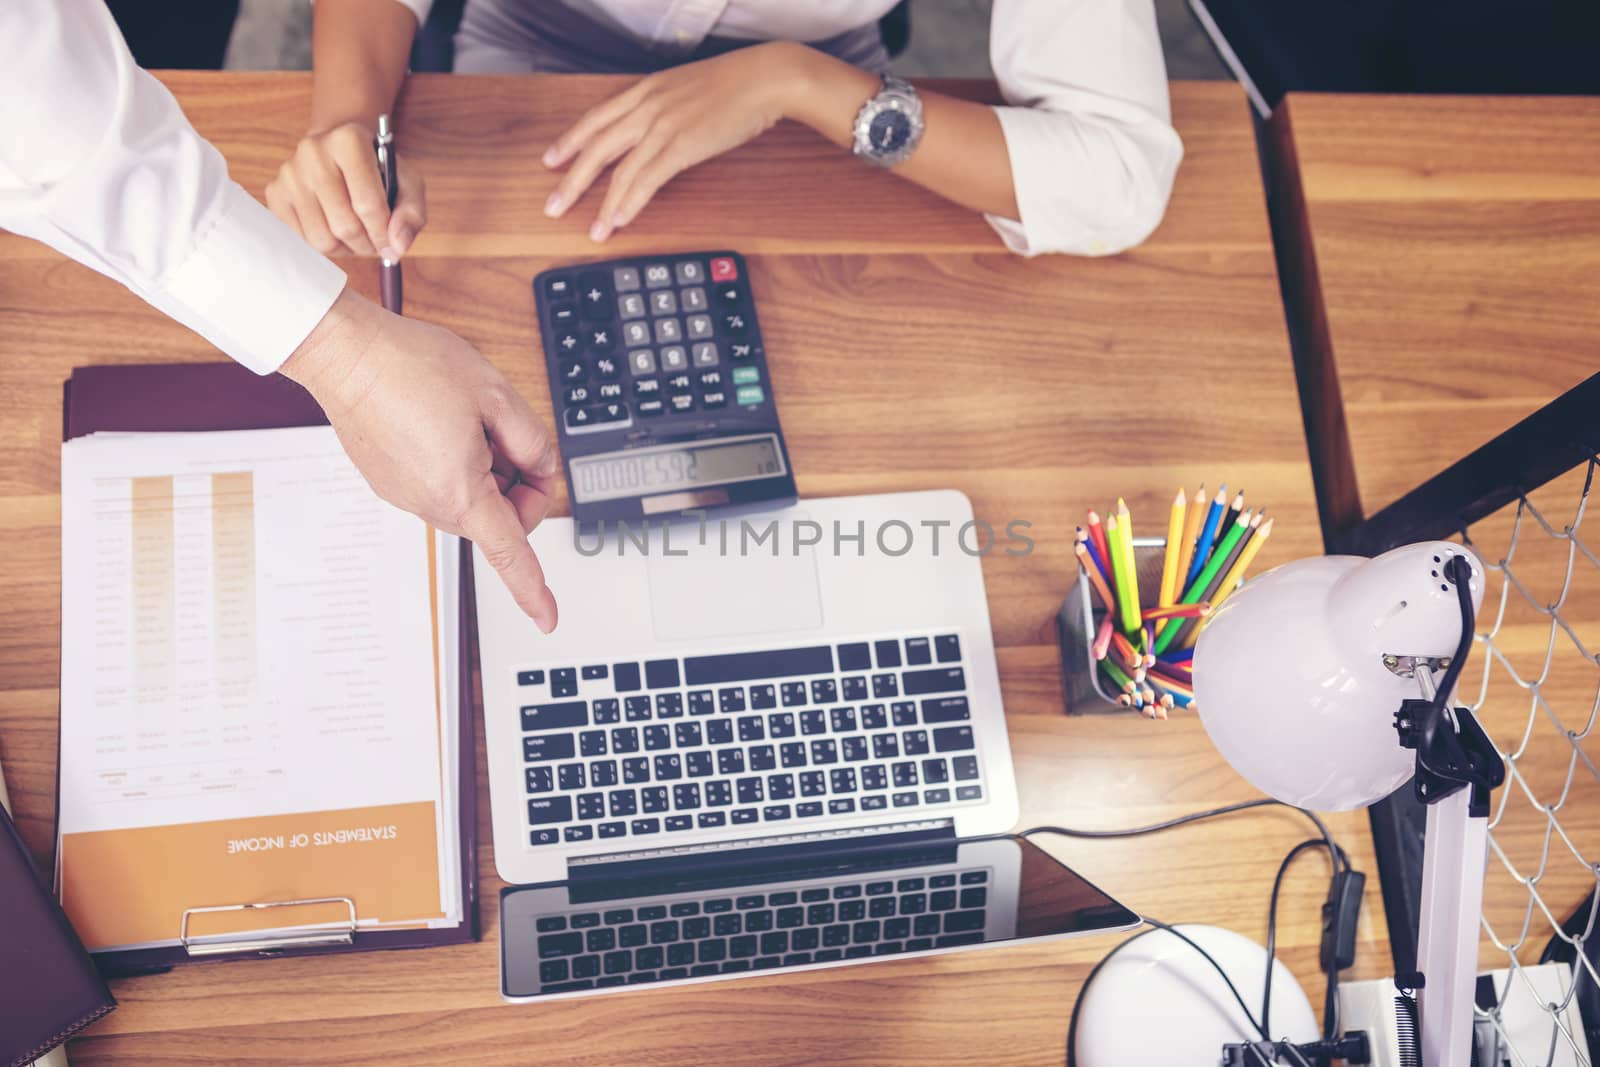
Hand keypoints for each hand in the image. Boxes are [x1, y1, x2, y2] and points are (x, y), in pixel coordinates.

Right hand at [266, 121, 426, 257]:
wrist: (339, 151)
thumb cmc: (378, 170)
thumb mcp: (407, 183)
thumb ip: (411, 214)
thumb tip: (398, 247)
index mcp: (349, 141)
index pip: (368, 205)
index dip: (384, 235)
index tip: (392, 245)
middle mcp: (313, 151)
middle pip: (344, 226)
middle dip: (366, 244)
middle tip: (375, 242)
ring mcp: (289, 172)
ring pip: (321, 239)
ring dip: (345, 249)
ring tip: (356, 236)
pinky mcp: (275, 192)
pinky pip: (300, 240)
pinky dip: (323, 246)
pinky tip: (334, 230)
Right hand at [281, 289, 559, 630]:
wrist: (344, 353)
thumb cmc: (411, 367)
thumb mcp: (495, 394)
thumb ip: (532, 440)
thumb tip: (541, 467)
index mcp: (459, 491)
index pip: (510, 553)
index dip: (533, 589)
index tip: (548, 619)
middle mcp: (427, 504)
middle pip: (499, 516)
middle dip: (519, 483)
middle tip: (508, 430)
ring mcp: (404, 495)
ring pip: (471, 498)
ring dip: (487, 468)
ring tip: (465, 415)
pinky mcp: (390, 481)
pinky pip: (441, 483)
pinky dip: (458, 462)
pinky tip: (441, 418)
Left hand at [542, 42, 813, 240]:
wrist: (764, 79)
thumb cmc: (734, 84)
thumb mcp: (687, 89)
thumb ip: (665, 107)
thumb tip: (658, 129)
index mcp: (645, 91)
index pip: (595, 119)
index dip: (569, 141)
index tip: (550, 160)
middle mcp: (646, 107)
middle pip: (596, 148)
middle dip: (571, 180)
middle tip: (553, 206)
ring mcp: (663, 126)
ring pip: (619, 170)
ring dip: (602, 204)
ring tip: (592, 229)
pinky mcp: (682, 146)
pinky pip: (648, 179)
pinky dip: (632, 202)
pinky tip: (621, 219)